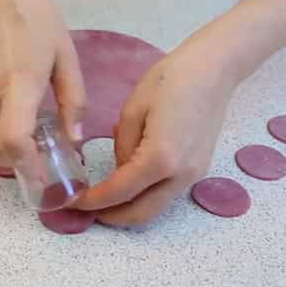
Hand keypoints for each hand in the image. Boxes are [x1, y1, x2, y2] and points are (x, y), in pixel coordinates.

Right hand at [0, 0, 85, 166]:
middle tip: (35, 158)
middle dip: (13, 164)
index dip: (27, 166)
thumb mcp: (67, 58)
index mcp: (20, 81)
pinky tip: (7, 111)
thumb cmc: (40, 20)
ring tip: (23, 136)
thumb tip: (74, 139)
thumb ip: (73, 101)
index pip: (14, 139)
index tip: (42, 177)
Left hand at [74, 34, 239, 225]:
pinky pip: (167, 193)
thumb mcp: (132, 110)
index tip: (72, 202)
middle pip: (141, 213)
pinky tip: (129, 182)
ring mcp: (193, 175)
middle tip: (86, 209)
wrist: (213, 69)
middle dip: (111, 217)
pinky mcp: (199, 170)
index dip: (93, 201)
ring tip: (104, 200)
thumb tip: (120, 170)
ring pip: (156, 207)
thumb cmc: (170, 80)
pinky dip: (145, 196)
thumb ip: (122, 147)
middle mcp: (180, 176)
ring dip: (129, 209)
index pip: (119, 192)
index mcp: (160, 159)